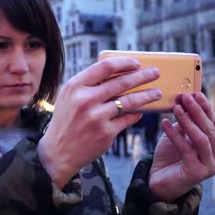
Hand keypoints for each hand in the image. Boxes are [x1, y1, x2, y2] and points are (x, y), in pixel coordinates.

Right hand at [38, 57, 162, 187]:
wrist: (58, 151)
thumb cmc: (66, 121)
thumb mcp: (69, 97)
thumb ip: (88, 84)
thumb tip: (117, 72)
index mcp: (75, 86)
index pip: (105, 67)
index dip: (124, 63)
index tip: (137, 63)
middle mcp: (85, 99)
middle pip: (121, 82)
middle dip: (143, 76)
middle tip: (156, 73)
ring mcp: (96, 117)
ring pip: (129, 101)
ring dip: (147, 95)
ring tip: (156, 92)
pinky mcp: (105, 133)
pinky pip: (127, 119)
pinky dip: (136, 114)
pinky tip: (141, 112)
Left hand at [149, 93, 214, 201]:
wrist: (158, 181)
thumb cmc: (169, 157)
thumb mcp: (177, 135)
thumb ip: (184, 122)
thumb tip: (185, 100)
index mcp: (214, 145)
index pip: (212, 123)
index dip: (205, 107)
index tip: (195, 93)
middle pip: (209, 129)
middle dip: (197, 111)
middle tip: (185, 97)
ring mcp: (209, 166)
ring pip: (201, 138)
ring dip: (188, 121)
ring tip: (176, 108)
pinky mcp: (197, 173)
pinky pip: (186, 149)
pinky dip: (175, 134)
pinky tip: (164, 123)